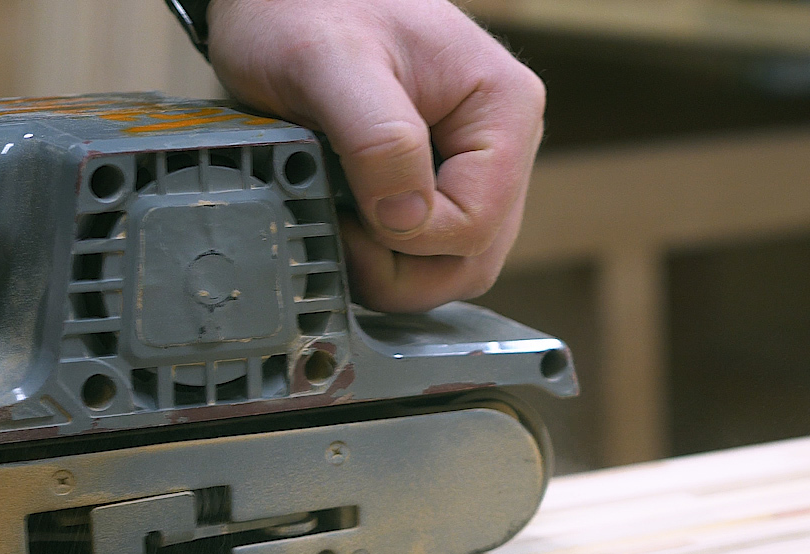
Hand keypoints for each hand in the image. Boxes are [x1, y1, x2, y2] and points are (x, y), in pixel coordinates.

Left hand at [207, 0, 544, 312]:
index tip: (346, 217)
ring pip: (455, 264)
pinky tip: (348, 223)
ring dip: (394, 269)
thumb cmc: (304, 8)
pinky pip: (431, 250)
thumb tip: (406, 219)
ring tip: (340, 227)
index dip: (409, 241)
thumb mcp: (329, 62)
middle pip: (475, 257)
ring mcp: (477, 168)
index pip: (477, 223)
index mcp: (504, 108)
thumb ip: (377, 138)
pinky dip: (387, 256)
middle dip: (404, 270)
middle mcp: (505, 143)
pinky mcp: (443, 183)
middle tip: (339, 237)